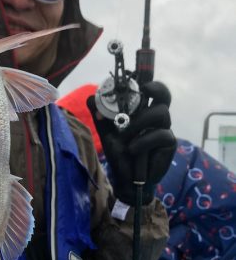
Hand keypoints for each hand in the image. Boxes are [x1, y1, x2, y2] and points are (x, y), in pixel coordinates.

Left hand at [87, 81, 176, 205]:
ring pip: (161, 113)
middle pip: (164, 94)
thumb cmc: (120, 153)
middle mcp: (155, 117)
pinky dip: (144, 141)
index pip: (150, 91)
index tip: (136, 82)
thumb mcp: (107, 133)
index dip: (147, 82)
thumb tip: (90, 98)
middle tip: (144, 89)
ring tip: (126, 135)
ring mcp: (164, 129)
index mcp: (142, 111)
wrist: (126, 178)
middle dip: (156, 88)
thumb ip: (100, 116)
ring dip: (141, 121)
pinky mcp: (168, 143)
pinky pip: (161, 134)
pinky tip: (133, 149)